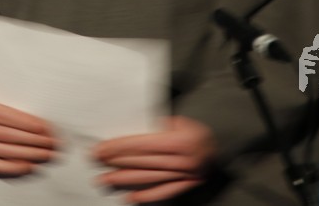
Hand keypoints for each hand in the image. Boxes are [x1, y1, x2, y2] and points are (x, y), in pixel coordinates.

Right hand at [0, 78, 56, 176]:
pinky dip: (12, 167)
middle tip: (52, 143)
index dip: (26, 123)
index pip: (2, 116)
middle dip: (32, 141)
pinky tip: (28, 165)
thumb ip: (4, 95)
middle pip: (4, 136)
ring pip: (1, 152)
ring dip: (27, 155)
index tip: (44, 127)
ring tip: (46, 154)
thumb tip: (35, 107)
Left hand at [92, 116, 215, 201]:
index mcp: (178, 141)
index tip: (101, 150)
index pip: (141, 146)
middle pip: (142, 162)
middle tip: (97, 163)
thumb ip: (158, 125)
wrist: (222, 144)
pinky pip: (164, 192)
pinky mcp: (187, 185)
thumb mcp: (180, 120)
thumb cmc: (195, 130)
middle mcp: (181, 160)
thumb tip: (136, 129)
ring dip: (125, 180)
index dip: (118, 148)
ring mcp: (185, 175)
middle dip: (116, 162)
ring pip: (149, 178)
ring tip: (106, 180)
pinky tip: (130, 197)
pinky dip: (147, 196)